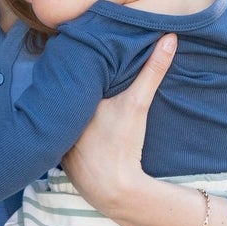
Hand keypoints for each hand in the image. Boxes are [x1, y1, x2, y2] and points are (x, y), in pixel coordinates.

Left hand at [60, 34, 175, 215]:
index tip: (79, 49)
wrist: (114, 188)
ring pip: (60, 115)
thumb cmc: (124, 145)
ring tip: (72, 94)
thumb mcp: (138, 105)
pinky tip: (70, 125)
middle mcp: (59, 119)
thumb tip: (169, 38)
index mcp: (72, 102)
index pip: (70, 78)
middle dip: (69, 85)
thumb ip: (152, 71)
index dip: (75, 64)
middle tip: (79, 68)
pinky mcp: (59, 155)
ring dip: (65, 108)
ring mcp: (57, 138)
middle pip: (63, 96)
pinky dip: (64, 129)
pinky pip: (59, 135)